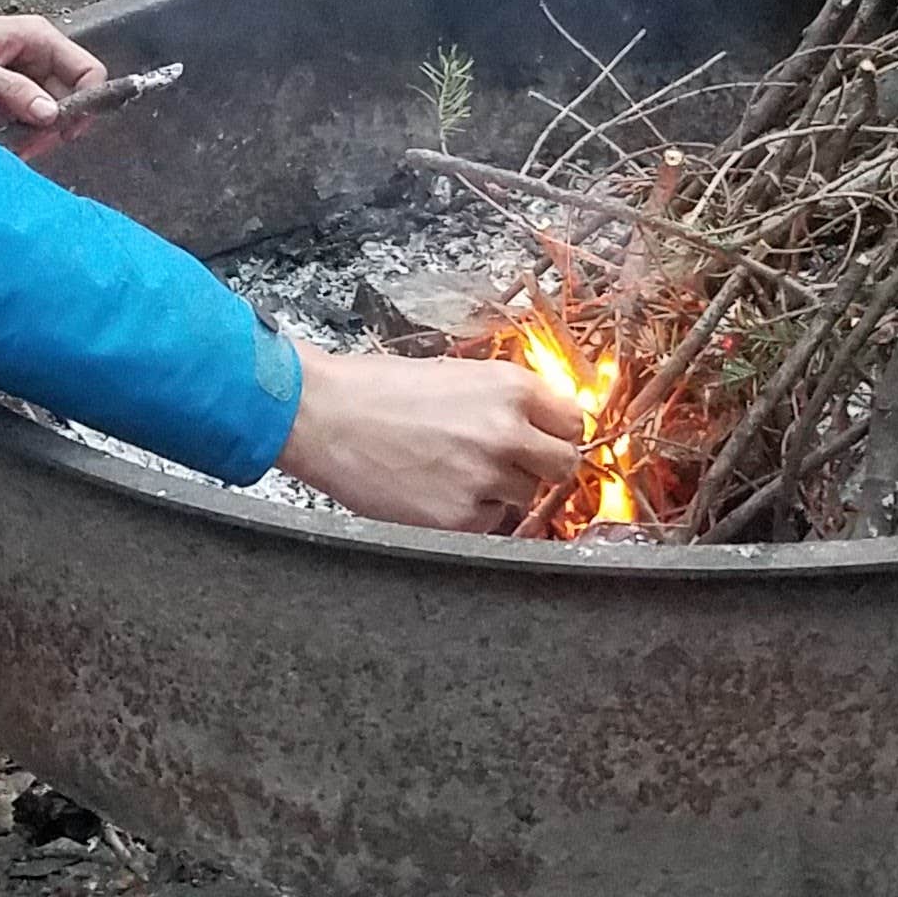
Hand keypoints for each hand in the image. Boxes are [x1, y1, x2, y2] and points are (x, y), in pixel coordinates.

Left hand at [0, 0, 103, 150]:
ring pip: (45, 113)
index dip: (85, 102)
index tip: (64, 131)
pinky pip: (21, 119)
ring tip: (11, 149)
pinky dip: (16, 134)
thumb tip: (52, 115)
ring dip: (34, 135)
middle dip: (54, 126)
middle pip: (68, 98)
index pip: (86, 70)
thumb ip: (11, 89)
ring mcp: (17, 76)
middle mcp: (34, 56)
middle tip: (28, 147)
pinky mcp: (0, 94)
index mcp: (36, 38)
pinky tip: (1, 145)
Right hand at [277, 345, 588, 532]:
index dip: (556, 432)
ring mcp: (485, 478)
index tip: (545, 439)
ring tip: (455, 472)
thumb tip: (538, 422)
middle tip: (509, 463)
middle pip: (564, 464)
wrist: (323, 416)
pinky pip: (490, 523)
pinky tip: (436, 491)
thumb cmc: (375, 390)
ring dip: (502, 490)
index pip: (574, 420)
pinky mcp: (460, 517)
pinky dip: (471, 514)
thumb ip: (503, 398)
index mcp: (510, 387)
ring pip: (527, 497)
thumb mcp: (454, 373)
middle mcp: (507, 431)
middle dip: (541, 466)